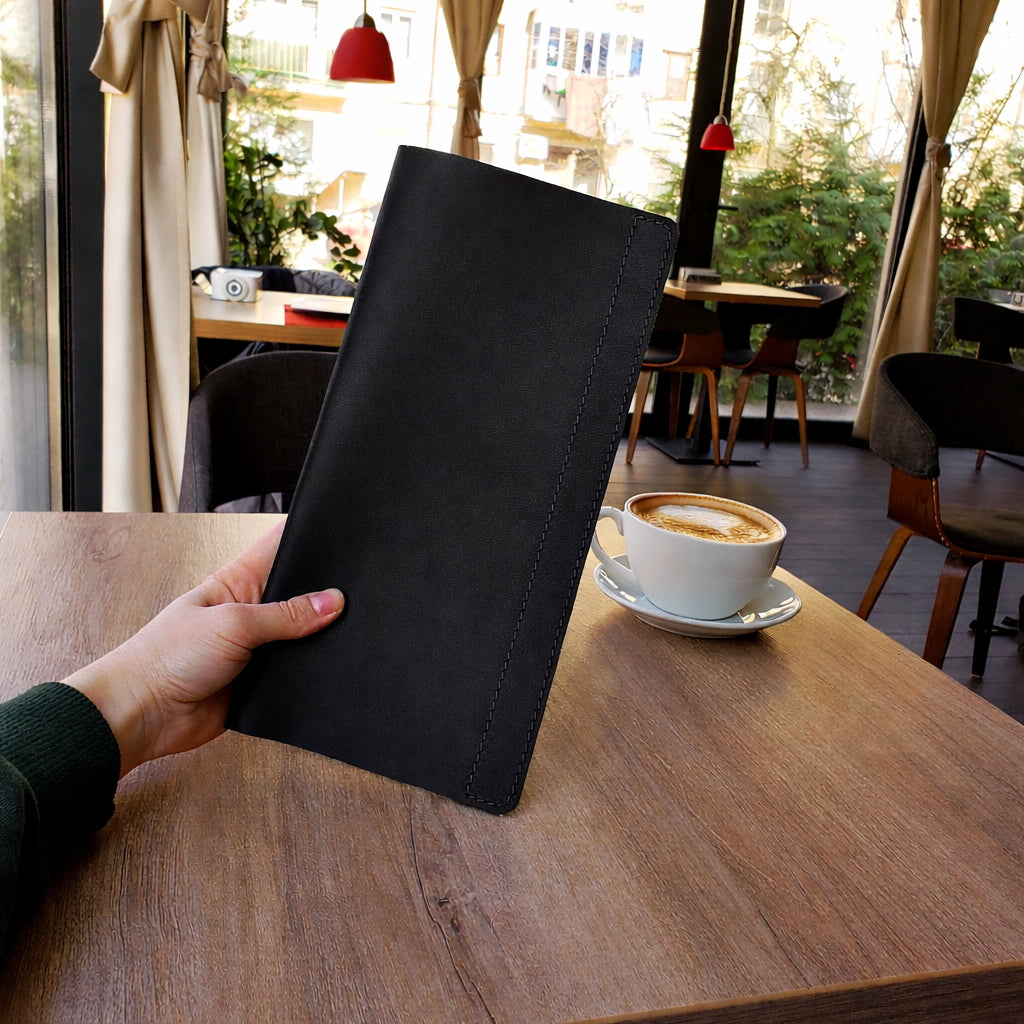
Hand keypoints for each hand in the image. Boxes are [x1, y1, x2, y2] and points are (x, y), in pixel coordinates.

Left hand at [63, 521, 342, 776]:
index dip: (310, 535)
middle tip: (361, 590)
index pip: (280, 546)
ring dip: (321, 637)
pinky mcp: (263, 682)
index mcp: (239, 581)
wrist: (143, 713)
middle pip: (301, 593)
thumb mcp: (234, 623)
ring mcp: (258, 647)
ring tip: (354, 630)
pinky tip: (334, 667)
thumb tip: (333, 601)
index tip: (345, 533)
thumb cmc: (169, 656)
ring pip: (304, 636)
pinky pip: (298, 673)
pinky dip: (314, 672)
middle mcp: (252, 610)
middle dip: (328, 592)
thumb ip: (286, 614)